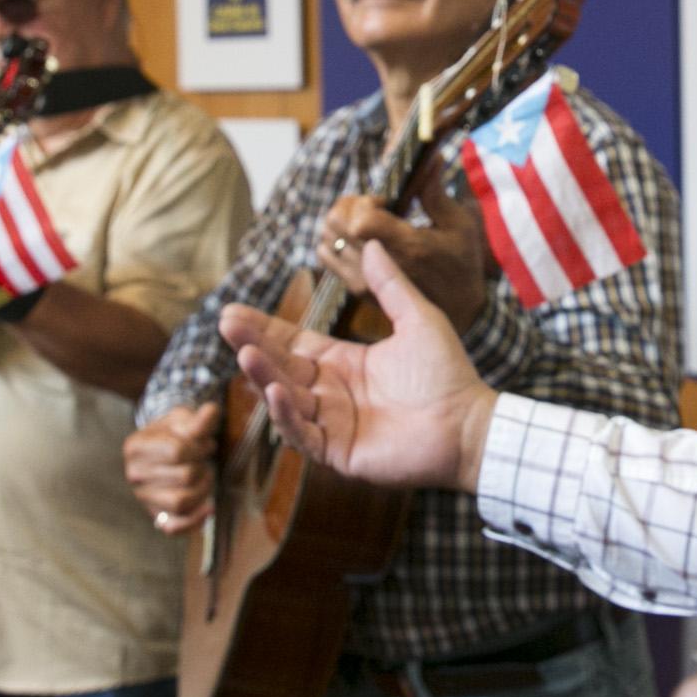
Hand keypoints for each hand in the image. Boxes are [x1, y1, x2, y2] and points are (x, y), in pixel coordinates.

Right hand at [122, 402, 220, 534]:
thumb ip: (198, 419)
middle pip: (185, 476)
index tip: (201, 443)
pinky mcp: (156, 516)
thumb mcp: (181, 420)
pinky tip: (208, 508)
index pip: (177, 451)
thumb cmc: (172, 433)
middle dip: (203, 466)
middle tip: (203, 459)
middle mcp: (134, 474)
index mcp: (135, 446)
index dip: (198, 447)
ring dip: (203, 489)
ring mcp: (143, 498)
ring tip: (205, 477)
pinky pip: (174, 528)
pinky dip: (195, 521)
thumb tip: (212, 412)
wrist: (160, 451)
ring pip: (182, 502)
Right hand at [221, 241, 497, 490]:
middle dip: (253, 347)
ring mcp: (333, 424)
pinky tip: (274, 391)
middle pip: (282, 367)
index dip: (264, 328)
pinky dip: (286, 415)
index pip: (294, 343)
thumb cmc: (448, 373)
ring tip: (246, 354)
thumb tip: (373, 243)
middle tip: (226, 324)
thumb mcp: (417, 318)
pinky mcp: (338, 453)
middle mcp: (332, 394)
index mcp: (345, 364)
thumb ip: (390, 285)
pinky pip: (303, 434)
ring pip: (286, 399)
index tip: (233, 311)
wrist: (470, 424)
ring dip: (263, 377)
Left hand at [317, 173, 489, 329]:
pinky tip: (360, 239)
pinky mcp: (356, 289)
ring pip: (326, 237)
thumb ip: (435, 193)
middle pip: (335, 222)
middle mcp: (379, 265)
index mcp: (407, 246)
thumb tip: (431, 157)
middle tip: (374, 207)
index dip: (366, 202)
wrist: (457, 313)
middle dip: (350, 205)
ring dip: (341, 221)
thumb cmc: (461, 265)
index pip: (360, 220)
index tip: (387, 201)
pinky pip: (326, 255)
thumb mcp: (459, 226)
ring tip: (367, 222)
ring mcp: (364, 280)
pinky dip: (335, 239)